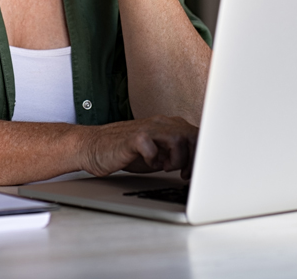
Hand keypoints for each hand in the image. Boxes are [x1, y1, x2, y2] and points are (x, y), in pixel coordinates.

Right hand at [76, 115, 197, 178]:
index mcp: (168, 126)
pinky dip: (154, 160)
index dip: (201, 156)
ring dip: (176, 159)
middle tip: (183, 173)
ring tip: (164, 167)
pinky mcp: (133, 138)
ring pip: (178, 138)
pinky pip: (152, 147)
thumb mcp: (158, 153)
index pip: (197, 135)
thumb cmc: (126, 152)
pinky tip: (148, 164)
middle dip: (193, 158)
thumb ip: (177, 153)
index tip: (194, 172)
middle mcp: (160, 123)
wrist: (94, 147)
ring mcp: (147, 129)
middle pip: (192, 134)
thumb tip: (198, 166)